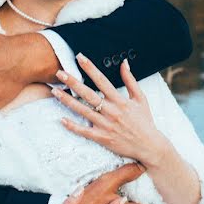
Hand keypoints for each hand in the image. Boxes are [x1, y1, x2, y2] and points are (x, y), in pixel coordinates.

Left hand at [54, 55, 169, 166]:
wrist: (149, 146)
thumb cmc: (144, 121)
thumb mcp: (140, 98)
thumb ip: (130, 80)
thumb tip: (124, 63)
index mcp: (120, 100)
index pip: (101, 80)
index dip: (90, 68)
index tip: (80, 58)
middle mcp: (111, 111)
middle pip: (88, 94)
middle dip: (73, 82)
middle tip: (60, 73)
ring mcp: (105, 125)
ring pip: (83, 111)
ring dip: (68, 101)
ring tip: (55, 91)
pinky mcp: (102, 138)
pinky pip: (85, 131)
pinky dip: (73, 126)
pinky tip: (62, 119)